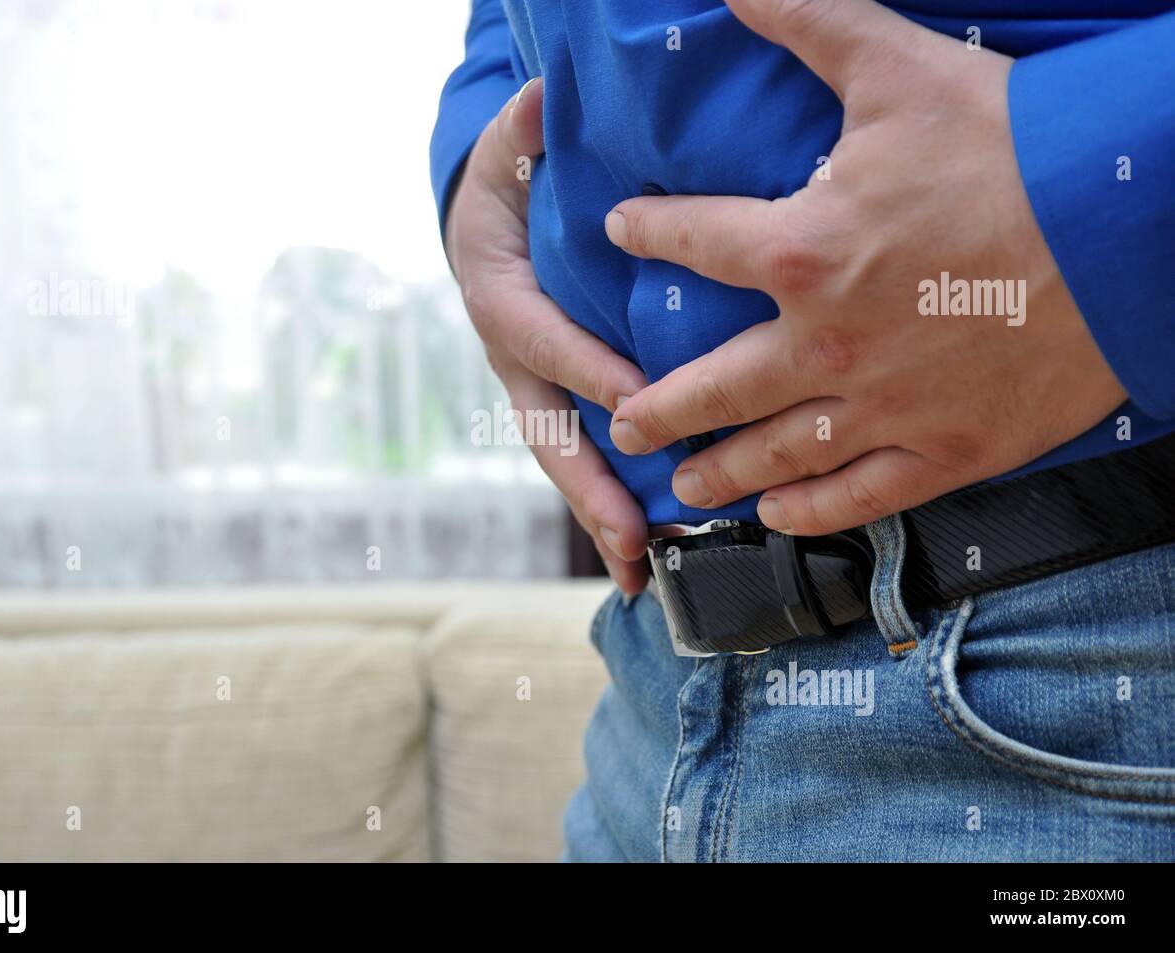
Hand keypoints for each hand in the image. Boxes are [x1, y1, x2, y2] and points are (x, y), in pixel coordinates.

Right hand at [446, 78, 650, 591]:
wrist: (487, 228)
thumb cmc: (507, 189)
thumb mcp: (506, 150)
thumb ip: (522, 132)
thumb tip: (541, 102)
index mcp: (501, 300)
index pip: (543, 338)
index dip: (586, 367)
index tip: (638, 400)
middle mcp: (513, 361)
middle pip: (549, 432)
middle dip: (589, 487)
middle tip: (630, 535)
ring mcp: (536, 392)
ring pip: (568, 464)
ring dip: (603, 518)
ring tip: (642, 572)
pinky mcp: (562, 405)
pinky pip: (587, 460)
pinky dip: (611, 509)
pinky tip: (648, 558)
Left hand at [604, 0, 1124, 535]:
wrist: (1134, 226)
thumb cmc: (1015, 146)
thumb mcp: (898, 70)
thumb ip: (808, 24)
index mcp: (803, 252)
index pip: (694, 241)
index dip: (649, 231)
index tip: (621, 233)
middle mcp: (827, 343)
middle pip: (714, 387)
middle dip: (659, 409)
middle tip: (623, 426)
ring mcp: (886, 405)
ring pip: (778, 454)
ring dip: (722, 472)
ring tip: (684, 485)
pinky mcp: (947, 448)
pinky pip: (862, 493)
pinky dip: (813, 510)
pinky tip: (781, 516)